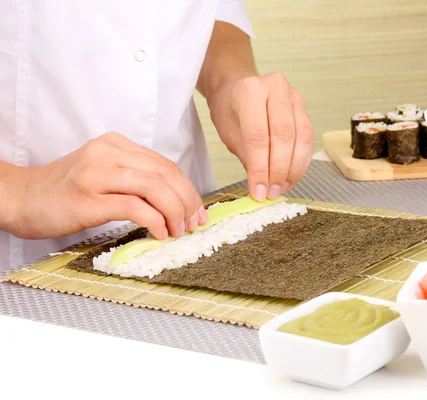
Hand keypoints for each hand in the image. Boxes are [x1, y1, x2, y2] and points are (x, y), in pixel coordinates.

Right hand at [2, 132, 205, 239]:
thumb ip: (134, 179)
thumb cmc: (64, 192)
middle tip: (194, 223)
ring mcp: (96, 173)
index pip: (165, 164)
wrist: (19, 198)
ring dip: (174, 212)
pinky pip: (135, 207)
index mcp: (115, 144)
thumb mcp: (103, 174)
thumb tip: (175, 201)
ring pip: (154, 187)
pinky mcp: (88, 198)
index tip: (197, 210)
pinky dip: (155, 221)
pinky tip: (159, 233)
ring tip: (178, 230)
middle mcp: (107, 152)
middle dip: (187, 201)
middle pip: (165, 173)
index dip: (187, 189)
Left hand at [207, 72, 313, 200]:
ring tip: (282, 187)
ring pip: (301, 138)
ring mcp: (293, 95)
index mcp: (250, 91)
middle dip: (278, 170)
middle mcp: (275, 87)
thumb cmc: (229, 109)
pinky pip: (308, 138)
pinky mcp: (304, 106)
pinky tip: (291, 176)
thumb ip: (247, 157)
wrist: (237, 87)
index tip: (259, 192)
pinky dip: (301, 161)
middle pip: (284, 136)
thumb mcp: (228, 133)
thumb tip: (262, 187)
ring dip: (294, 168)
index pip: (258, 137)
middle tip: (271, 192)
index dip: (260, 169)